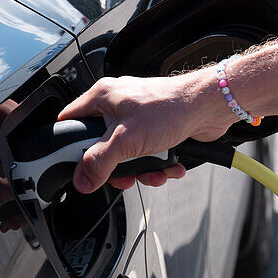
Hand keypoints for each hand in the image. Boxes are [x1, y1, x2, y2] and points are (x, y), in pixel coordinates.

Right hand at [57, 70, 231, 192]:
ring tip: (152, 172)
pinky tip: (168, 166)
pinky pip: (146, 154)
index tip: (74, 167)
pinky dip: (156, 164)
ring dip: (140, 169)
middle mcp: (117, 105)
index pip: (70, 122)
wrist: (210, 106)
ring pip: (125, 154)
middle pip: (100, 145)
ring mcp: (137, 118)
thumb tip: (82, 180)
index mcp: (102, 97)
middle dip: (114, 167)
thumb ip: (99, 163)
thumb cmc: (170, 107)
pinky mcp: (155, 129)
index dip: (68, 146)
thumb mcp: (125, 141)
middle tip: (122, 175)